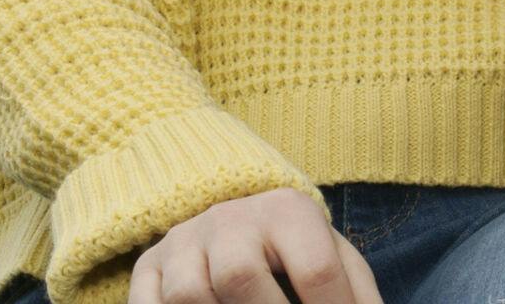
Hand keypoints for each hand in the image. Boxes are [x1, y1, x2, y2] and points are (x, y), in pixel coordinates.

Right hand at [127, 187, 381, 303]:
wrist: (234, 221)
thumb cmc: (294, 251)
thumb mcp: (330, 258)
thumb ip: (356, 293)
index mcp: (288, 209)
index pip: (315, 269)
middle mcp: (232, 217)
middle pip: (240, 276)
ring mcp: (185, 241)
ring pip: (188, 295)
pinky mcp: (148, 266)